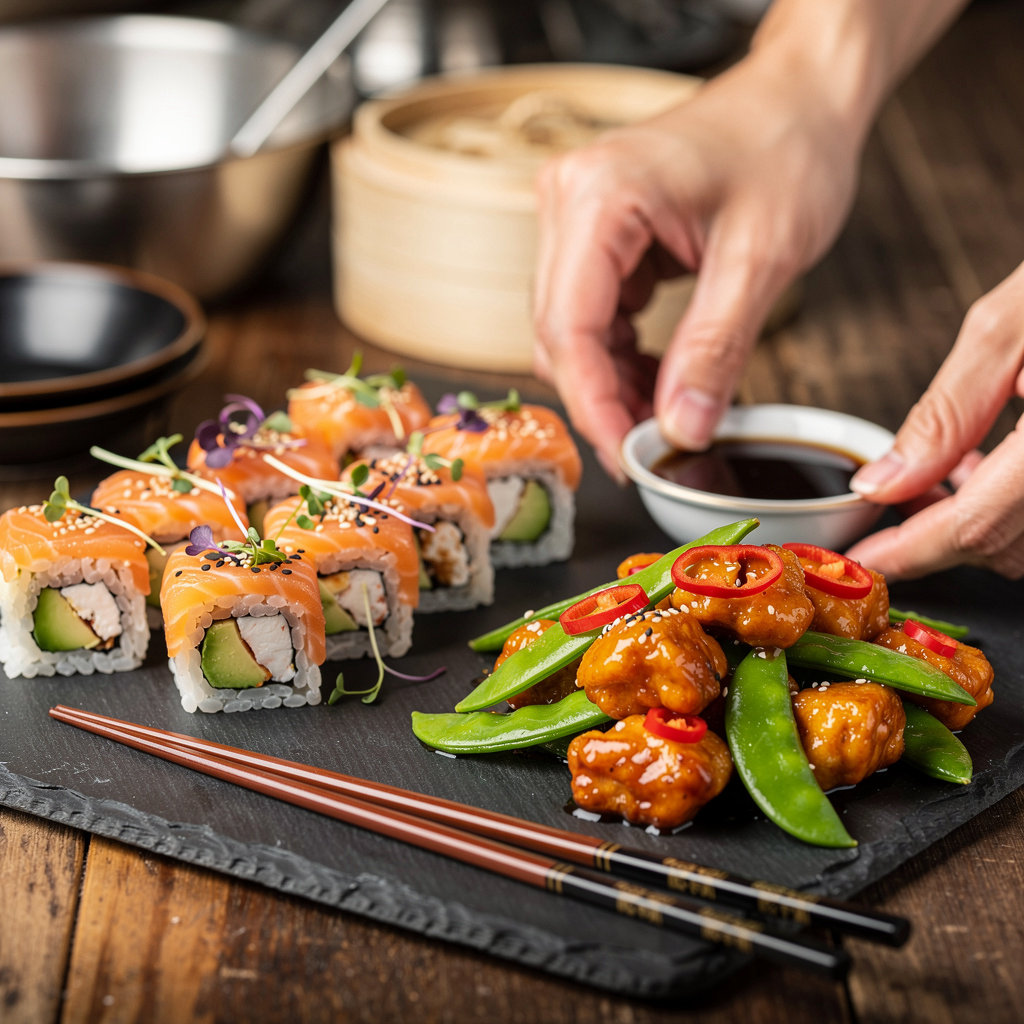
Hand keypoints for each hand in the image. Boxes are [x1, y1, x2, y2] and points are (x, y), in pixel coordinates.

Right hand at [532, 56, 862, 478]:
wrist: (798, 98)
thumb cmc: (787, 147)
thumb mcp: (761, 257)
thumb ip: (716, 349)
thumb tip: (682, 429)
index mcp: (599, 195)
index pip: (570, 326)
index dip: (595, 404)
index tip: (629, 457)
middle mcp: (570, 202)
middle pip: (560, 335)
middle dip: (604, 401)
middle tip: (654, 452)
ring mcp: (576, 219)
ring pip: (571, 334)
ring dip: (613, 385)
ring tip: (669, 417)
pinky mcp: (595, 238)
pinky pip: (594, 319)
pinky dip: (624, 360)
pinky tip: (664, 379)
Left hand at [847, 259, 1023, 579]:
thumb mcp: (1013, 323)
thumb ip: (946, 413)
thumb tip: (884, 483)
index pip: (976, 527)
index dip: (909, 552)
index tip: (864, 558)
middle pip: (1006, 547)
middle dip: (938, 534)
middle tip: (894, 498)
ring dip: (978, 523)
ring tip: (941, 474)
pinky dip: (1013, 506)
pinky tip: (990, 465)